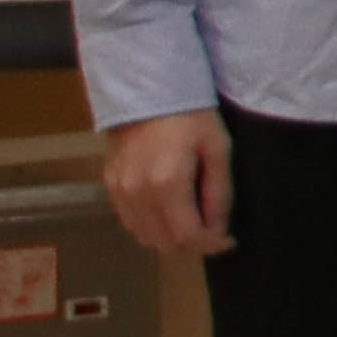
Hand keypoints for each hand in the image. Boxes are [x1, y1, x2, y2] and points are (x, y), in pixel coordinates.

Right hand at [98, 109, 231, 258]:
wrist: (148, 91)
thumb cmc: (192, 117)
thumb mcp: (218, 150)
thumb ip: (219, 194)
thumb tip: (218, 232)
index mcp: (167, 184)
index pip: (187, 235)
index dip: (211, 245)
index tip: (228, 240)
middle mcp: (137, 193)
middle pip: (163, 242)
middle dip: (192, 244)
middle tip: (211, 230)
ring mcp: (118, 190)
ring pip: (143, 236)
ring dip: (169, 237)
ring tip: (191, 221)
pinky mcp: (109, 185)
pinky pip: (129, 220)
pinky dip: (149, 225)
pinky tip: (167, 212)